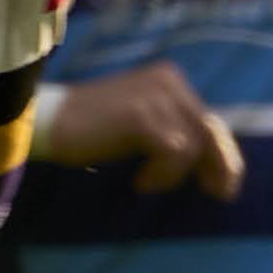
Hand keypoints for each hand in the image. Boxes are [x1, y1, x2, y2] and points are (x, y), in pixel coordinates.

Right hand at [41, 64, 242, 198]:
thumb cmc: (88, 127)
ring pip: (193, 146)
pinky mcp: (143, 117)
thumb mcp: (138, 122)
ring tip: (146, 182)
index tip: (225, 183)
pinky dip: (162, 175)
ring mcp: (156, 97)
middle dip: (220, 166)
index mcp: (168, 78)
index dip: (223, 153)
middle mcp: (168, 81)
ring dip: (174, 174)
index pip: (209, 119)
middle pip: (210, 130)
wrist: (47, 121)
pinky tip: (140, 182)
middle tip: (221, 194)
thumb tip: (210, 161)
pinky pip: (174, 153)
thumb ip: (170, 128)